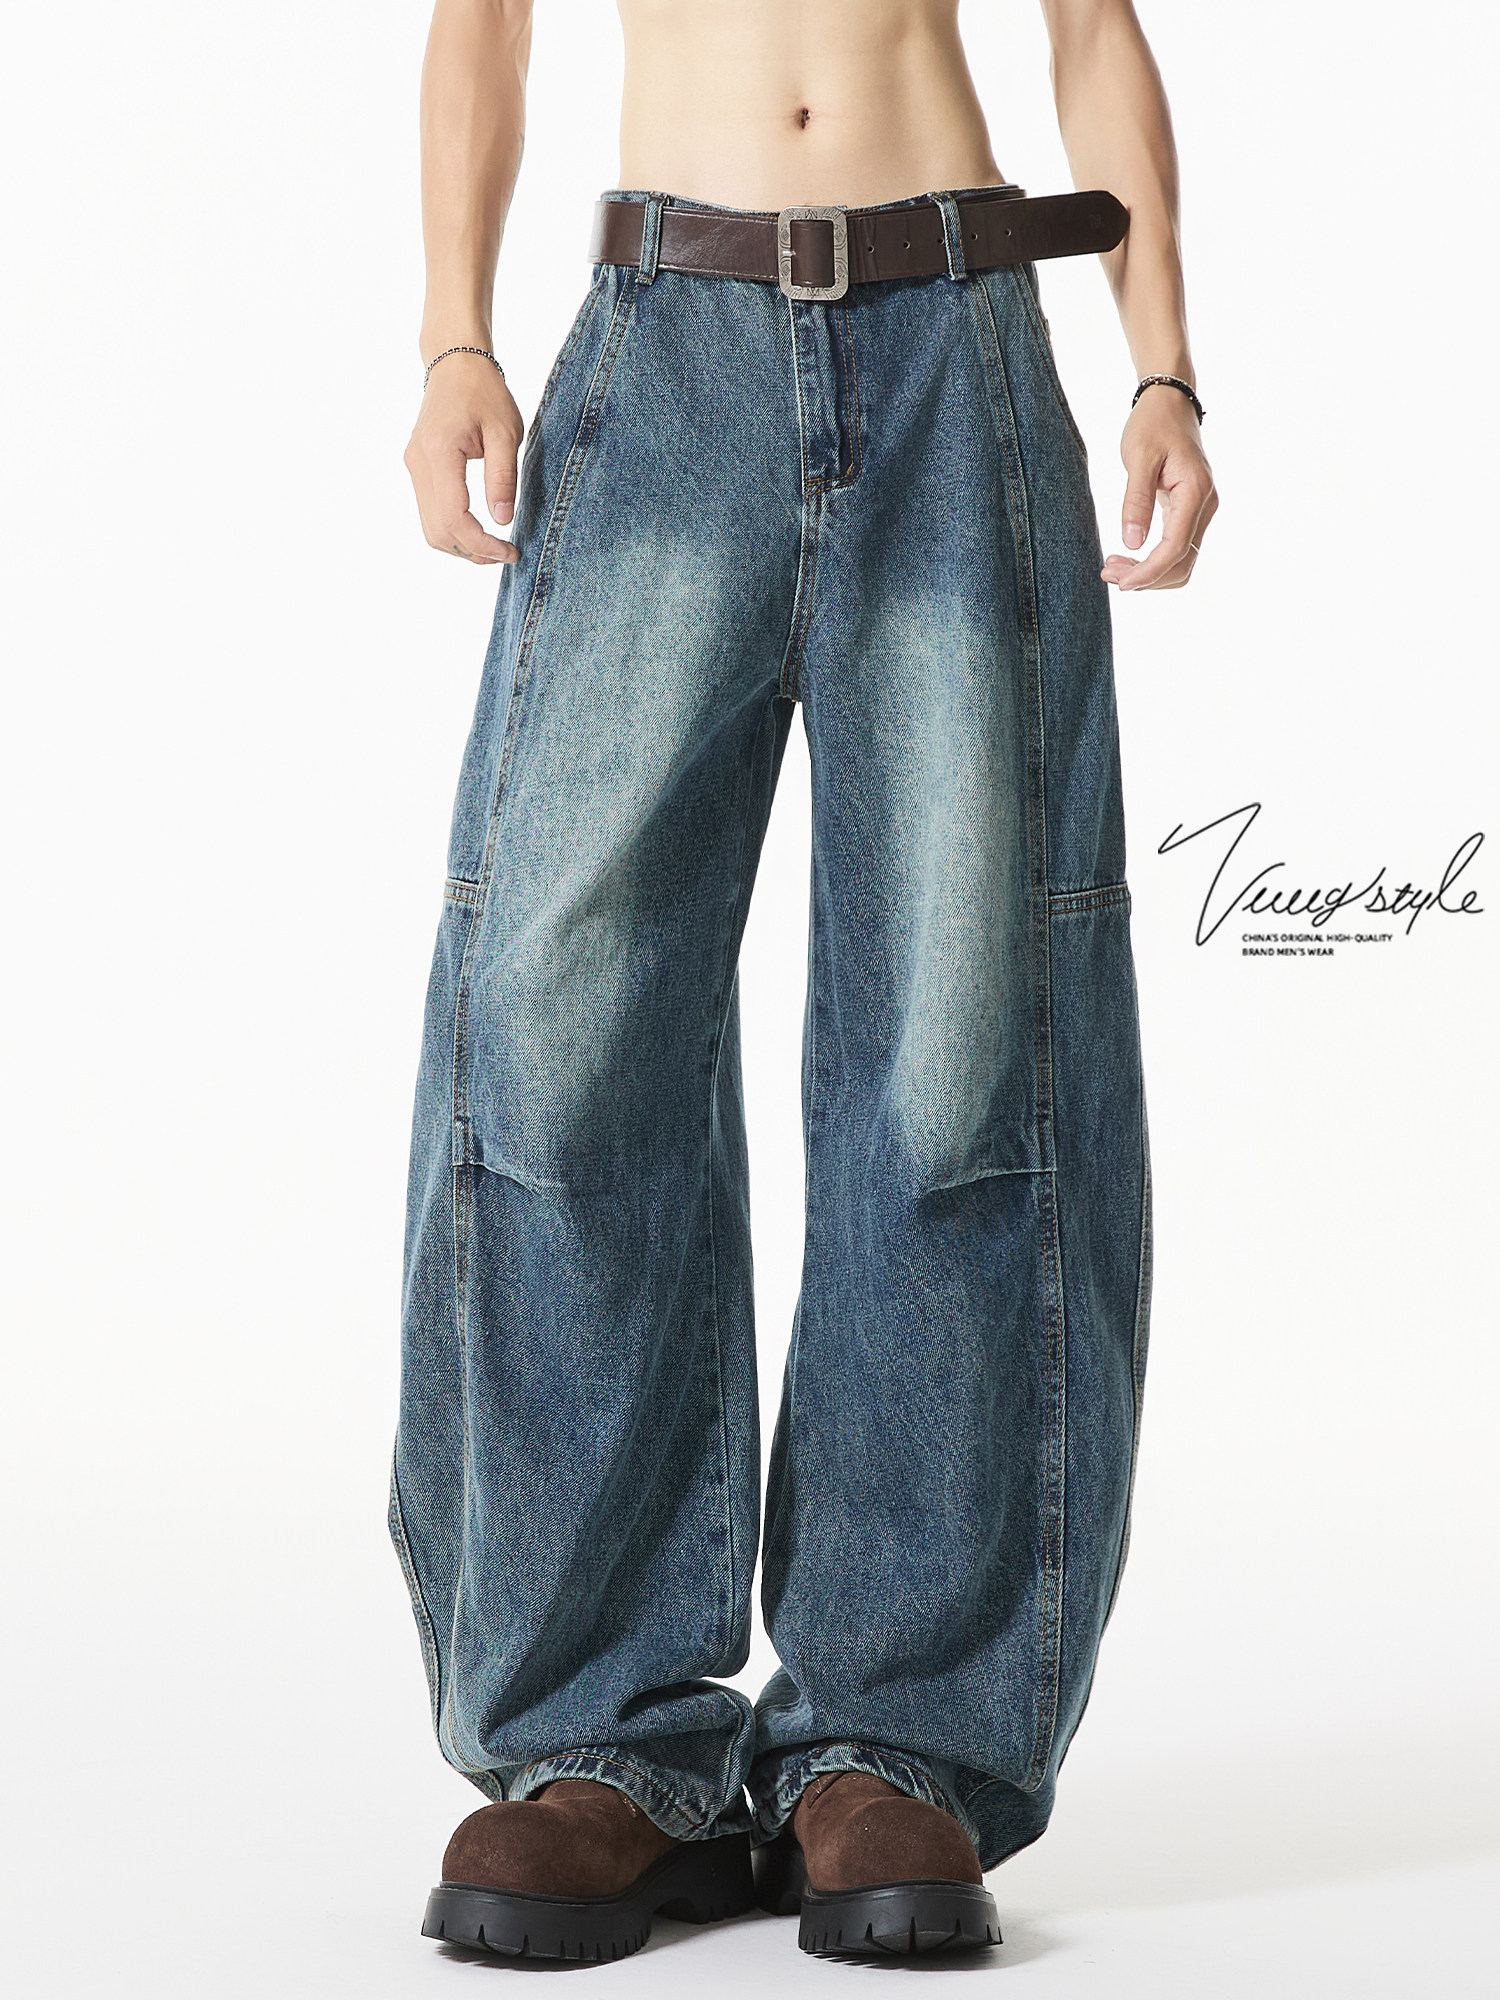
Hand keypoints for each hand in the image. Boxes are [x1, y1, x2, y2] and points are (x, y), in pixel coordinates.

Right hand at [404, 353, 524, 564]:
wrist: (455, 364)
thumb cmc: (484, 392)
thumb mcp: (506, 432)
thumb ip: (503, 477)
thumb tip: (502, 521)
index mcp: (440, 452)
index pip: (454, 518)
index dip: (482, 544)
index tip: (510, 551)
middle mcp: (419, 464)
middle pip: (438, 531)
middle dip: (472, 552)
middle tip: (506, 554)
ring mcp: (414, 468)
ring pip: (430, 528)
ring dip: (461, 546)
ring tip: (494, 547)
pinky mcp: (417, 469)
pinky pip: (429, 513)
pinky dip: (453, 530)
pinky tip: (478, 530)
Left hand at [1101, 386, 1217, 590]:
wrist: (1170, 404)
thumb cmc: (1153, 425)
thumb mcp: (1139, 458)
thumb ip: (1136, 501)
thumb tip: (1132, 544)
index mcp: (1195, 492)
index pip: (1176, 547)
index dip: (1149, 571)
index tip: (1121, 582)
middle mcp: (1205, 505)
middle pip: (1183, 562)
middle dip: (1147, 577)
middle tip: (1107, 573)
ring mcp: (1201, 511)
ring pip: (1182, 561)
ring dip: (1151, 573)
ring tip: (1114, 567)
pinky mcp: (1190, 512)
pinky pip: (1177, 548)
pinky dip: (1155, 561)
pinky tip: (1127, 556)